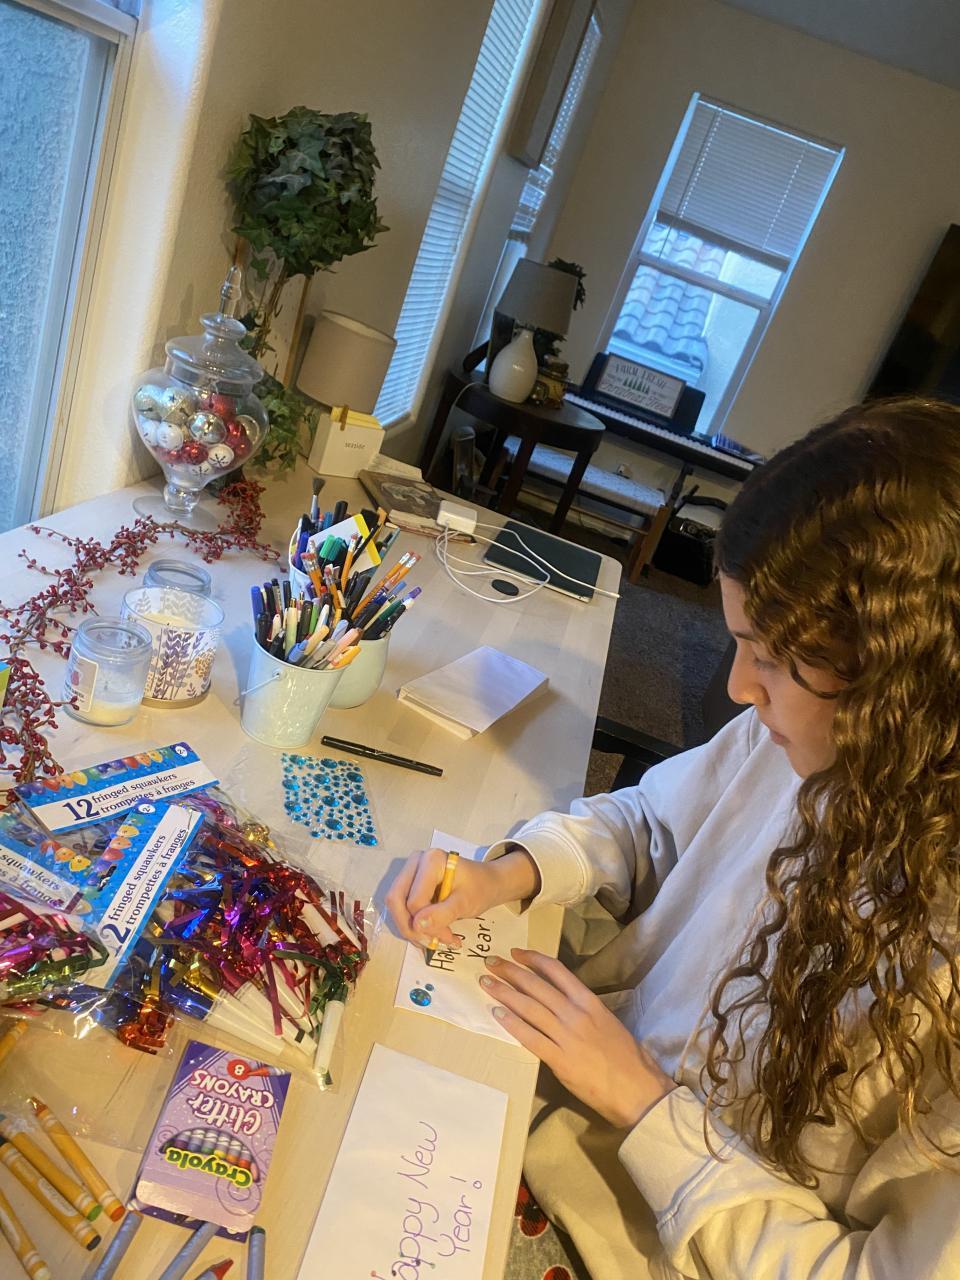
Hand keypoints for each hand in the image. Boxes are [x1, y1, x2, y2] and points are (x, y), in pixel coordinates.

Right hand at [385, 847, 540, 945]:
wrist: (486, 882)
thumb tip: (417, 925)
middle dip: (411, 927)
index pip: (415, 899)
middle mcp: (415, 862)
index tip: (448, 938)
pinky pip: (401, 907)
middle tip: (433, 944)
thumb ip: (443, 913)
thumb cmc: (479, 888)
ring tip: (434, 942)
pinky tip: (429, 934)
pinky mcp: (409, 884)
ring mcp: (410, 872)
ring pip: (395, 906)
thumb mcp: (466, 902)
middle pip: (396, 899)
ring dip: (411, 928)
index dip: (426, 924)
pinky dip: (412, 924)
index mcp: (431, 861)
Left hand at [480, 948, 674, 1129]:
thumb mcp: (607, 1022)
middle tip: (491, 961)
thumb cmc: (626, 1058)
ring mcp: (567, 1036)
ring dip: (504, 993)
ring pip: (529, 1008)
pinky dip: (512, 1024)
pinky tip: (497, 1013)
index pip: (557, 971)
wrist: (637, 1090)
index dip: (534, 959)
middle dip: (511, 971)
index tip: (517, 953)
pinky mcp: (559, 1060)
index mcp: (590, 1002)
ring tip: (486, 983)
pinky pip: (530, 1037)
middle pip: (537, 986)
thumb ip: (583, 1010)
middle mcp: (576, 1014)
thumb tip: (558, 1003)